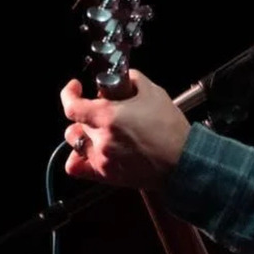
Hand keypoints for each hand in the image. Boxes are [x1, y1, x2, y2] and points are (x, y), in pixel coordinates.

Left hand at [61, 69, 189, 189]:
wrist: (183, 161)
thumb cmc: (171, 130)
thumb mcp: (154, 93)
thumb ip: (133, 80)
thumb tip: (123, 79)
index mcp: (108, 117)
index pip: (71, 105)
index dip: (69, 93)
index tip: (75, 88)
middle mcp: (101, 140)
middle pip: (77, 121)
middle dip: (88, 112)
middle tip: (106, 110)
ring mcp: (102, 159)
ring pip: (76, 141)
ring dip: (84, 133)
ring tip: (100, 131)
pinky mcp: (107, 174)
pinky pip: (78, 167)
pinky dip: (79, 158)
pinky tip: (92, 151)